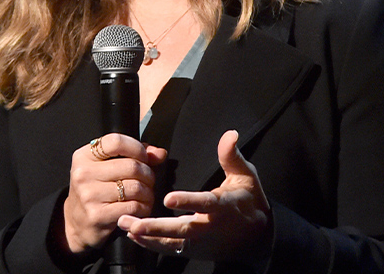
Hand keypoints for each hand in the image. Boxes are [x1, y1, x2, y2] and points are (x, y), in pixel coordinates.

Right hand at [58, 133, 167, 254]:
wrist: (78, 223)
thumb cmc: (96, 191)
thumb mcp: (106, 167)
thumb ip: (133, 155)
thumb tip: (159, 153)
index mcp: (84, 156)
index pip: (116, 142)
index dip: (137, 148)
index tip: (144, 157)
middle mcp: (83, 173)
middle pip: (131, 166)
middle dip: (148, 174)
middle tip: (148, 181)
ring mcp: (89, 195)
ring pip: (136, 187)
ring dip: (148, 193)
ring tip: (146, 196)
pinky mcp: (97, 215)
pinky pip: (133, 207)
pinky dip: (144, 208)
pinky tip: (140, 208)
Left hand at [117, 130, 271, 263]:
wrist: (257, 237)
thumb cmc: (249, 202)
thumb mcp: (246, 176)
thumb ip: (232, 156)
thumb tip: (229, 134)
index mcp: (223, 206)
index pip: (204, 203)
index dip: (187, 201)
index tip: (168, 198)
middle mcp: (209, 226)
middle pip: (181, 229)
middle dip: (156, 227)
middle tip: (133, 222)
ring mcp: (200, 241)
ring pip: (172, 242)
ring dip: (148, 236)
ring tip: (125, 226)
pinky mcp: (194, 250)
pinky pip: (170, 249)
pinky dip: (151, 244)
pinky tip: (133, 235)